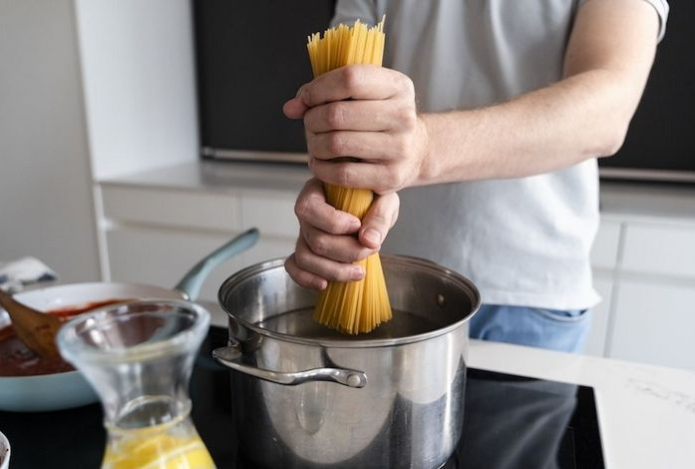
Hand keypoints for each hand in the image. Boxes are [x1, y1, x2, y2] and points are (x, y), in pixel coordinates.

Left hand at [283, 65, 427, 193]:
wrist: (416, 151)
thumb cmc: (380, 118)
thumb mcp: (365, 95)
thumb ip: (327, 93)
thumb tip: (292, 107)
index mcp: (398, 87)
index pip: (350, 79)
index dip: (318, 88)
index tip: (306, 98)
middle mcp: (403, 116)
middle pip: (338, 114)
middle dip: (312, 119)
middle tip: (310, 124)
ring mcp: (399, 148)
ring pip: (337, 144)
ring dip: (314, 144)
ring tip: (315, 143)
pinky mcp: (391, 177)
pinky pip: (342, 173)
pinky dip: (321, 168)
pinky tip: (320, 163)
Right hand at [284, 178, 399, 289]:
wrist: (374, 207)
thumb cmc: (375, 197)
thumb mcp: (384, 198)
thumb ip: (380, 216)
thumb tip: (369, 240)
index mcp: (317, 191)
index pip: (310, 208)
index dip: (333, 222)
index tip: (358, 225)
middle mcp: (307, 213)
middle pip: (314, 239)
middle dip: (345, 251)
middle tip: (370, 250)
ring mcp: (305, 234)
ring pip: (305, 257)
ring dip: (333, 270)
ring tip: (359, 272)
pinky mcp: (306, 251)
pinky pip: (295, 267)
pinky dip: (307, 279)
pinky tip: (325, 284)